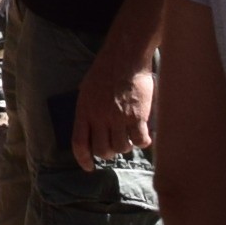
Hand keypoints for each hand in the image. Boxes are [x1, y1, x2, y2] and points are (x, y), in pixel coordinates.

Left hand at [71, 52, 156, 168]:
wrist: (125, 57)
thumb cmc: (106, 70)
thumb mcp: (87, 89)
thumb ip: (88, 109)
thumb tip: (90, 127)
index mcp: (84, 111)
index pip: (79, 143)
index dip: (84, 159)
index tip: (89, 167)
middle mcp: (99, 118)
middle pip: (102, 150)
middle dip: (109, 151)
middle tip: (116, 144)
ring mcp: (118, 118)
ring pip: (122, 147)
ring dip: (126, 145)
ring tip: (130, 135)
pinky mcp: (137, 116)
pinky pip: (140, 141)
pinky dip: (144, 142)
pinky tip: (146, 135)